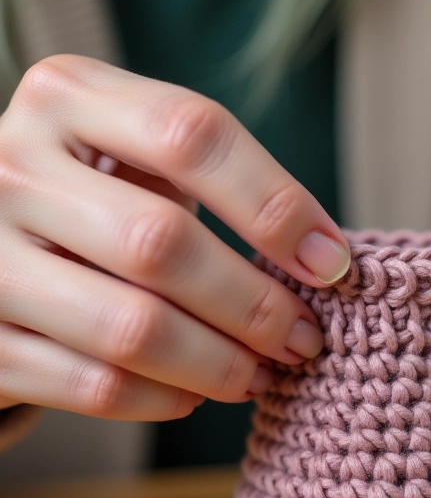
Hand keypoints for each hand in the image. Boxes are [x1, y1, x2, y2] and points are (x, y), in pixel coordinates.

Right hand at [0, 55, 349, 420]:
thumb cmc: (96, 198)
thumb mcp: (138, 160)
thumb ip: (219, 184)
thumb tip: (323, 262)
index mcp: (69, 98)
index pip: (192, 134)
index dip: (276, 204)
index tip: (332, 264)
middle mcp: (11, 166)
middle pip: (162, 241)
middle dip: (254, 305)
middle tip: (303, 340)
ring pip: (131, 325)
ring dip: (218, 363)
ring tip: (260, 375)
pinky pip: (93, 383)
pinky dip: (161, 400)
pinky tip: (194, 396)